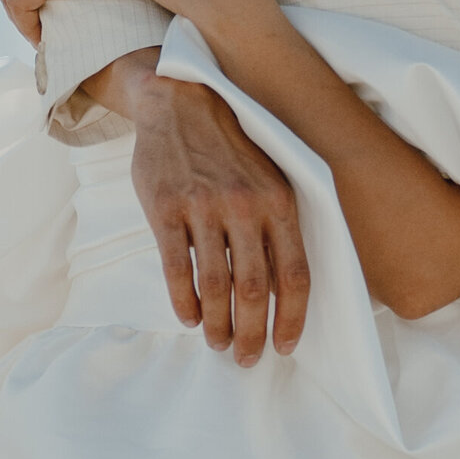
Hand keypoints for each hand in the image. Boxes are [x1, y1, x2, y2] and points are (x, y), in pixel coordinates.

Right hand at [121, 68, 309, 365]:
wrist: (179, 101)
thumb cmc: (229, 147)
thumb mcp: (268, 177)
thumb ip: (277, 226)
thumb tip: (281, 290)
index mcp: (278, 201)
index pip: (294, 274)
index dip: (292, 318)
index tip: (285, 346)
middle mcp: (245, 206)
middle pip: (254, 290)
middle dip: (252, 333)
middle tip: (246, 357)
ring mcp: (203, 207)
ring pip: (216, 285)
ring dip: (218, 325)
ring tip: (218, 343)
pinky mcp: (165, 209)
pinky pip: (178, 269)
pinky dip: (184, 302)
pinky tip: (189, 319)